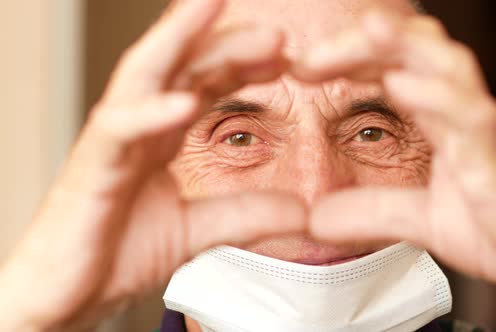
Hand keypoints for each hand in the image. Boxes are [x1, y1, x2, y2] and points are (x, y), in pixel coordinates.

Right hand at [0, 0, 304, 329]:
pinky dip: (150, 113)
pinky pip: (118, 129)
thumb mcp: (199, 231)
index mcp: (161, 135)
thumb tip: (302, 212)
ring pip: (142, 75)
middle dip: (225, 42)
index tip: (287, 57)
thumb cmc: (118, 252)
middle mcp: (138, 126)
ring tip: (212, 8)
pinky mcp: (90, 165)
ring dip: (178, 39)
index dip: (244, 66)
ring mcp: (112, 140)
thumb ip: (246, 216)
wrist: (71, 294)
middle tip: (276, 32)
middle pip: (181, 68)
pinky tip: (183, 102)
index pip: (204, 84)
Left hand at [293, 9, 495, 328]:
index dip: (344, 60)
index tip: (297, 70)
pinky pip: (471, 115)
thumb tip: (315, 218)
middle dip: (357, 45)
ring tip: (362, 31)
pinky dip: (437, 97)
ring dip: (402, 46)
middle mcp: (460, 112)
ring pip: (448, 65)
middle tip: (304, 57)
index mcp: (440, 119)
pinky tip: (402, 88)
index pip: (388, 70)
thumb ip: (369, 212)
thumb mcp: (420, 220)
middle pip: (410, 53)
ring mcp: (483, 128)